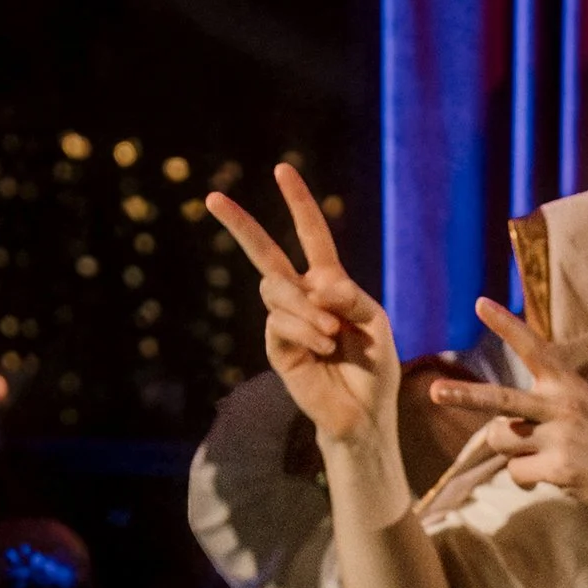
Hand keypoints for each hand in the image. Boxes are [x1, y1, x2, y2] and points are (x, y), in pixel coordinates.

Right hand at [206, 162, 400, 459]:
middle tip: (212, 198)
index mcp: (329, 284)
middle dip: (240, 225)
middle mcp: (302, 298)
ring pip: (276, 290)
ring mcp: (285, 323)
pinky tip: (323, 350)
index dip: (298, 203)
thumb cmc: (373, 370)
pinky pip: (279, 323)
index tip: (282, 170)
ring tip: (332, 337)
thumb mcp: (375, 325)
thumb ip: (351, 298)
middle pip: (264, 254)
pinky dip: (306, 332)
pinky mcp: (277, 348)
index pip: (311, 236)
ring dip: (306, 309)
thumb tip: (317, 282)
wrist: (364, 416)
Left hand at [417, 294, 587, 522]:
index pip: (533, 348)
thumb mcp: (583, 409)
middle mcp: (561, 405)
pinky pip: (518, 473)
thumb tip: (502, 439)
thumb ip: (543, 412)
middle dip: (465, 397)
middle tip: (435, 392)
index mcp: (567, 384)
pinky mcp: (559, 468)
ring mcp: (559, 437)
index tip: (479, 303)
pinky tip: (552, 478)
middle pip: (500, 400)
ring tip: (539, 458)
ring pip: (502, 442)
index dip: (505, 325)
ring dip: (511, 453)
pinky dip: (528, 479)